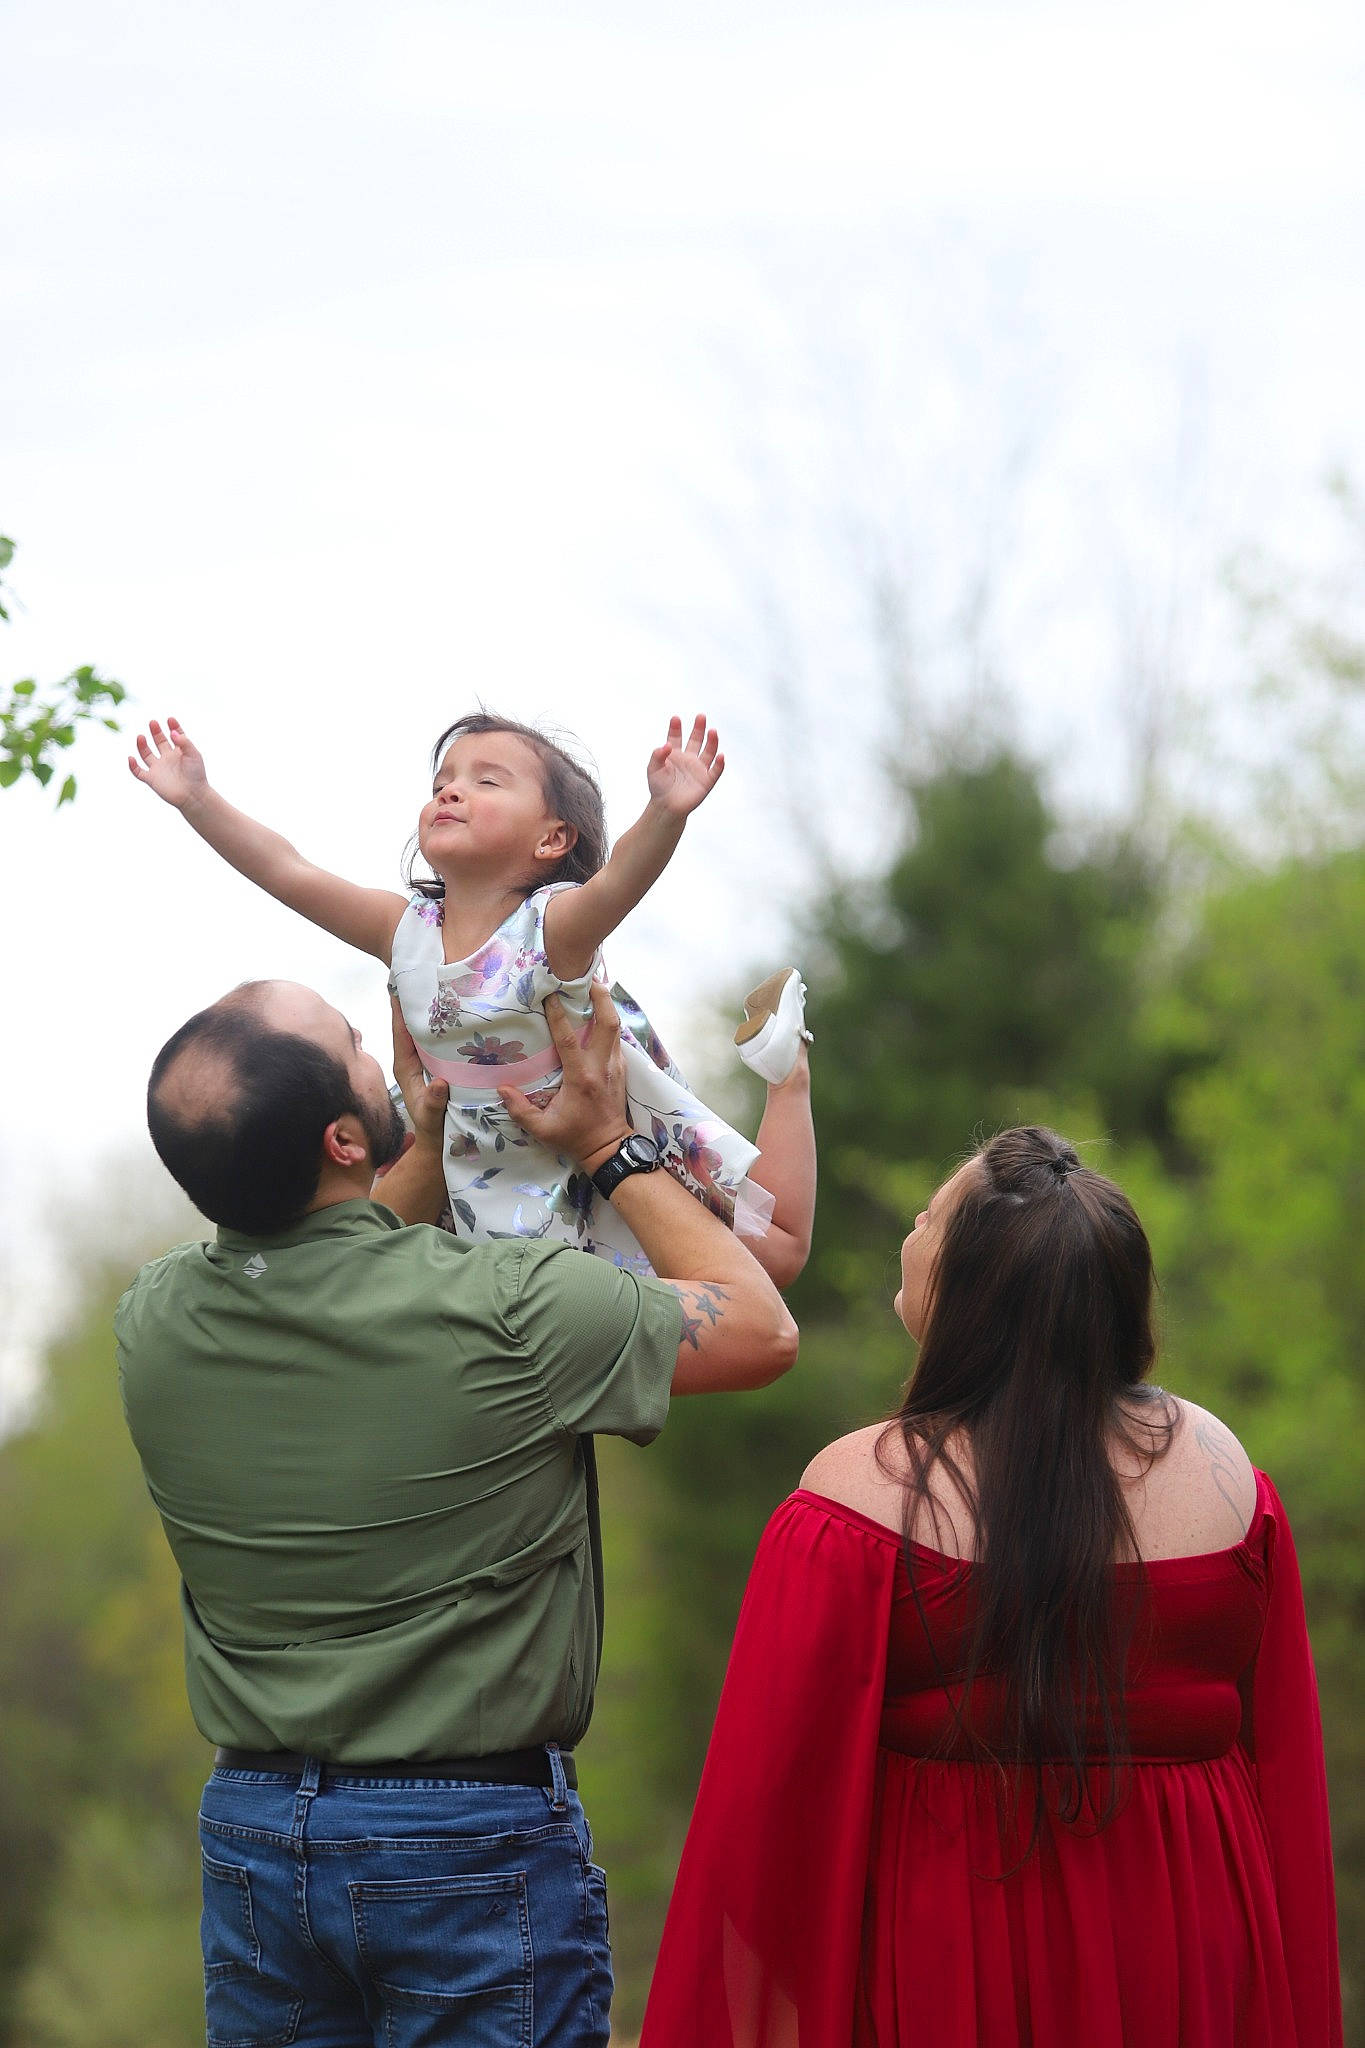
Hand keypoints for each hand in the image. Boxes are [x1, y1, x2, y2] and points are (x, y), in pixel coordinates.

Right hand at [128, 717, 208, 809]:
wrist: (194, 796)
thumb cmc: (197, 775)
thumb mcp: (194, 755)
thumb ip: (184, 742)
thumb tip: (172, 732)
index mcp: (179, 752)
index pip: (175, 736)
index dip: (172, 727)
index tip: (170, 719)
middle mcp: (168, 758)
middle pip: (159, 741)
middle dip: (155, 731)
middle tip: (153, 722)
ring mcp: (159, 768)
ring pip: (146, 754)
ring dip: (142, 745)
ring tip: (141, 736)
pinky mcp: (151, 779)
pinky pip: (138, 771)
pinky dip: (132, 765)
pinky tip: (131, 757)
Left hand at [390, 996, 448, 1145]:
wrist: (441, 1144)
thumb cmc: (433, 1129)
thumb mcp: (432, 1118)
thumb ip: (433, 1103)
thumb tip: (439, 1083)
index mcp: (405, 1066)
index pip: (400, 1031)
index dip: (400, 1008)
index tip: (403, 982)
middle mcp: (414, 1059)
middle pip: (413, 1025)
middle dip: (418, 1001)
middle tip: (428, 973)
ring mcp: (427, 1061)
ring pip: (428, 1030)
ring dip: (435, 1011)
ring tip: (446, 985)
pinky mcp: (441, 1064)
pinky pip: (442, 1040)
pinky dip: (449, 1026)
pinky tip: (462, 1012)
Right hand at [498, 984, 631, 1170]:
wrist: (609, 1148)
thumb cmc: (574, 1137)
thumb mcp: (542, 1129)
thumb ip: (520, 1110)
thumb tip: (502, 1088)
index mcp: (582, 1078)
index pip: (569, 1040)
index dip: (559, 1016)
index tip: (550, 995)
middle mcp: (603, 1067)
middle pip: (608, 1023)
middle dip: (600, 997)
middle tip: (588, 977)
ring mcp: (615, 1066)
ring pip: (615, 1028)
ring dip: (606, 1006)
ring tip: (593, 986)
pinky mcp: (621, 1069)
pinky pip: (616, 1039)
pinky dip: (608, 1022)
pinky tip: (599, 1013)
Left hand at [646, 713, 723, 818]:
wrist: (666, 807)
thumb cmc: (658, 787)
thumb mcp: (652, 768)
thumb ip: (657, 755)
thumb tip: (666, 745)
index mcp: (674, 754)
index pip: (676, 737)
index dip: (676, 728)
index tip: (675, 719)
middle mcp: (688, 758)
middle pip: (696, 739)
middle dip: (699, 728)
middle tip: (701, 716)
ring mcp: (699, 769)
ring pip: (708, 752)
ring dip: (712, 741)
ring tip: (712, 731)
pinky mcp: (706, 781)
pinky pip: (716, 771)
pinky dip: (719, 763)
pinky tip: (720, 755)